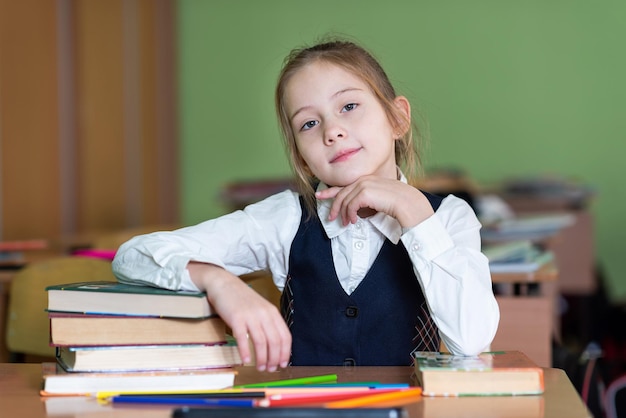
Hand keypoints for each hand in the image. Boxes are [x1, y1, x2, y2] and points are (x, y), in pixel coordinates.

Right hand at [188, 262, 290, 371]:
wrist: (224, 284)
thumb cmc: (242, 300)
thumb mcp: (261, 309)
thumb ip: (268, 323)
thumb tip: (275, 346)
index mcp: (272, 312)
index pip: (285, 336)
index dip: (285, 353)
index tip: (283, 364)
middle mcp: (264, 314)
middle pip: (274, 341)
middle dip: (274, 359)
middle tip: (270, 369)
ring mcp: (250, 315)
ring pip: (261, 342)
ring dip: (262, 358)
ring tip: (260, 368)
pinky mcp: (236, 318)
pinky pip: (243, 338)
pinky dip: (245, 351)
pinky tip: (245, 360)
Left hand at [315, 176, 433, 227]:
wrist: (411, 204)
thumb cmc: (400, 204)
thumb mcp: (381, 200)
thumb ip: (368, 200)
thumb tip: (356, 210)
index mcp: (369, 179)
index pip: (345, 184)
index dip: (331, 191)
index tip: (320, 196)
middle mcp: (365, 179)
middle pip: (341, 192)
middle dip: (334, 205)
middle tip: (330, 217)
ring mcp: (364, 184)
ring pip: (345, 200)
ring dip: (344, 214)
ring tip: (346, 224)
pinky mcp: (365, 193)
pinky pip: (350, 205)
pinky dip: (350, 214)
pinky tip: (354, 221)